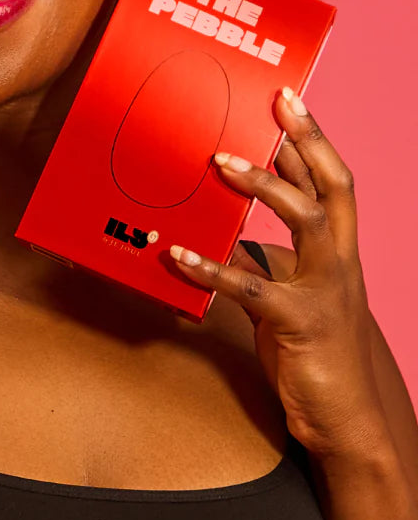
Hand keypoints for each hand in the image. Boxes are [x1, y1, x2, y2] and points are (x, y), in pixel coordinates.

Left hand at [168, 87, 387, 460]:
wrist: (344, 417)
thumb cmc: (310, 348)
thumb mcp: (284, 294)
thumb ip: (260, 260)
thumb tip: (219, 230)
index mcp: (336, 251)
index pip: (329, 183)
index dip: (310, 141)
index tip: (288, 102)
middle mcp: (339, 262)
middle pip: (333, 187)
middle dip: (306, 141)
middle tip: (275, 106)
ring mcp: (324, 290)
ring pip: (303, 219)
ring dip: (261, 186)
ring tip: (219, 161)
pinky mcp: (298, 323)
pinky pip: (250, 287)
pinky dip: (210, 269)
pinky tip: (176, 257)